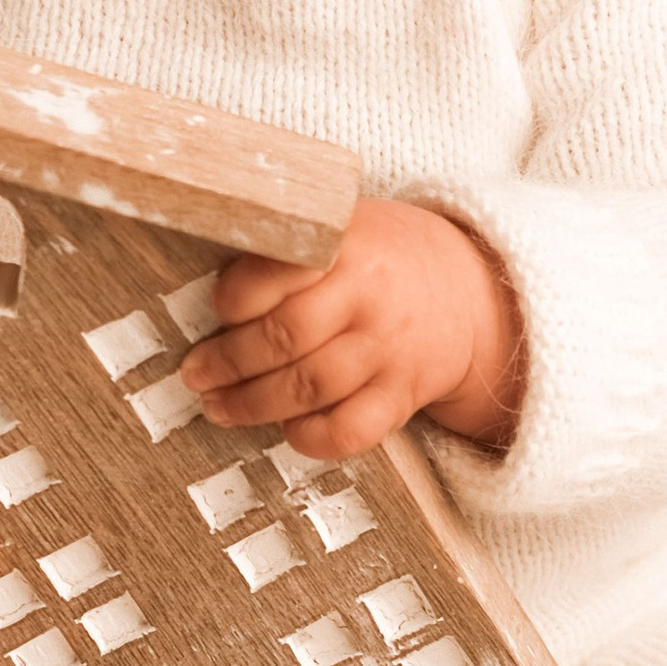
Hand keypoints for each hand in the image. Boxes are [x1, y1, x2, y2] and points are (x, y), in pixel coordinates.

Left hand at [181, 197, 524, 460]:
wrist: (470, 292)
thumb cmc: (381, 259)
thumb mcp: (344, 228)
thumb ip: (288, 249)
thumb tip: (204, 291)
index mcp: (348, 243)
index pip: (276, 273)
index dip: (235, 299)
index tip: (214, 311)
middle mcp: (370, 295)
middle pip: (285, 336)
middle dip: (228, 362)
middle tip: (196, 374)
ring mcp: (389, 349)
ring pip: (310, 386)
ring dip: (252, 404)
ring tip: (218, 407)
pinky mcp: (403, 395)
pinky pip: (351, 429)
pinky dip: (311, 437)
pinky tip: (287, 429)